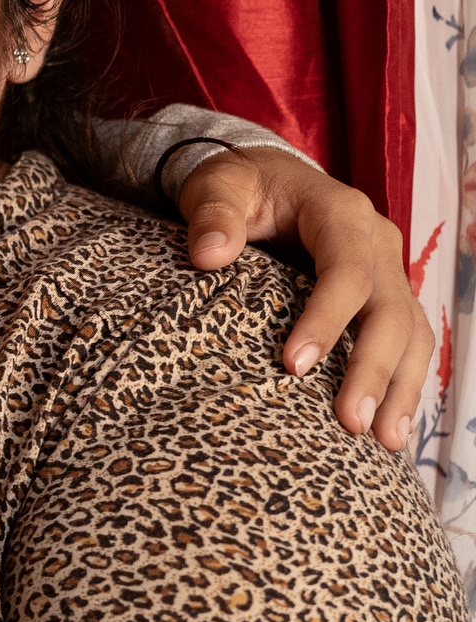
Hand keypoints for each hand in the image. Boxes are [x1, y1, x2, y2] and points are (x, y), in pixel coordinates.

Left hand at [175, 146, 430, 447]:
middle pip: (391, 310)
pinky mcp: (384, 299)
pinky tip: (389, 428)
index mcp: (341, 213)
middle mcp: (376, 244)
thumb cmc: (238, 185)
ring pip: (412, 333)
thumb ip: (212, 213)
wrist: (264, 180)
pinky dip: (403, 384)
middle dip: (374, 369)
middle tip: (351, 422)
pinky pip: (408, 343)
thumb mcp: (217, 185)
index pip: (347, 270)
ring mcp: (387, 273)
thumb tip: (209, 254)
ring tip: (384, 442)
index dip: (326, 318)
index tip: (293, 365)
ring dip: (401, 388)